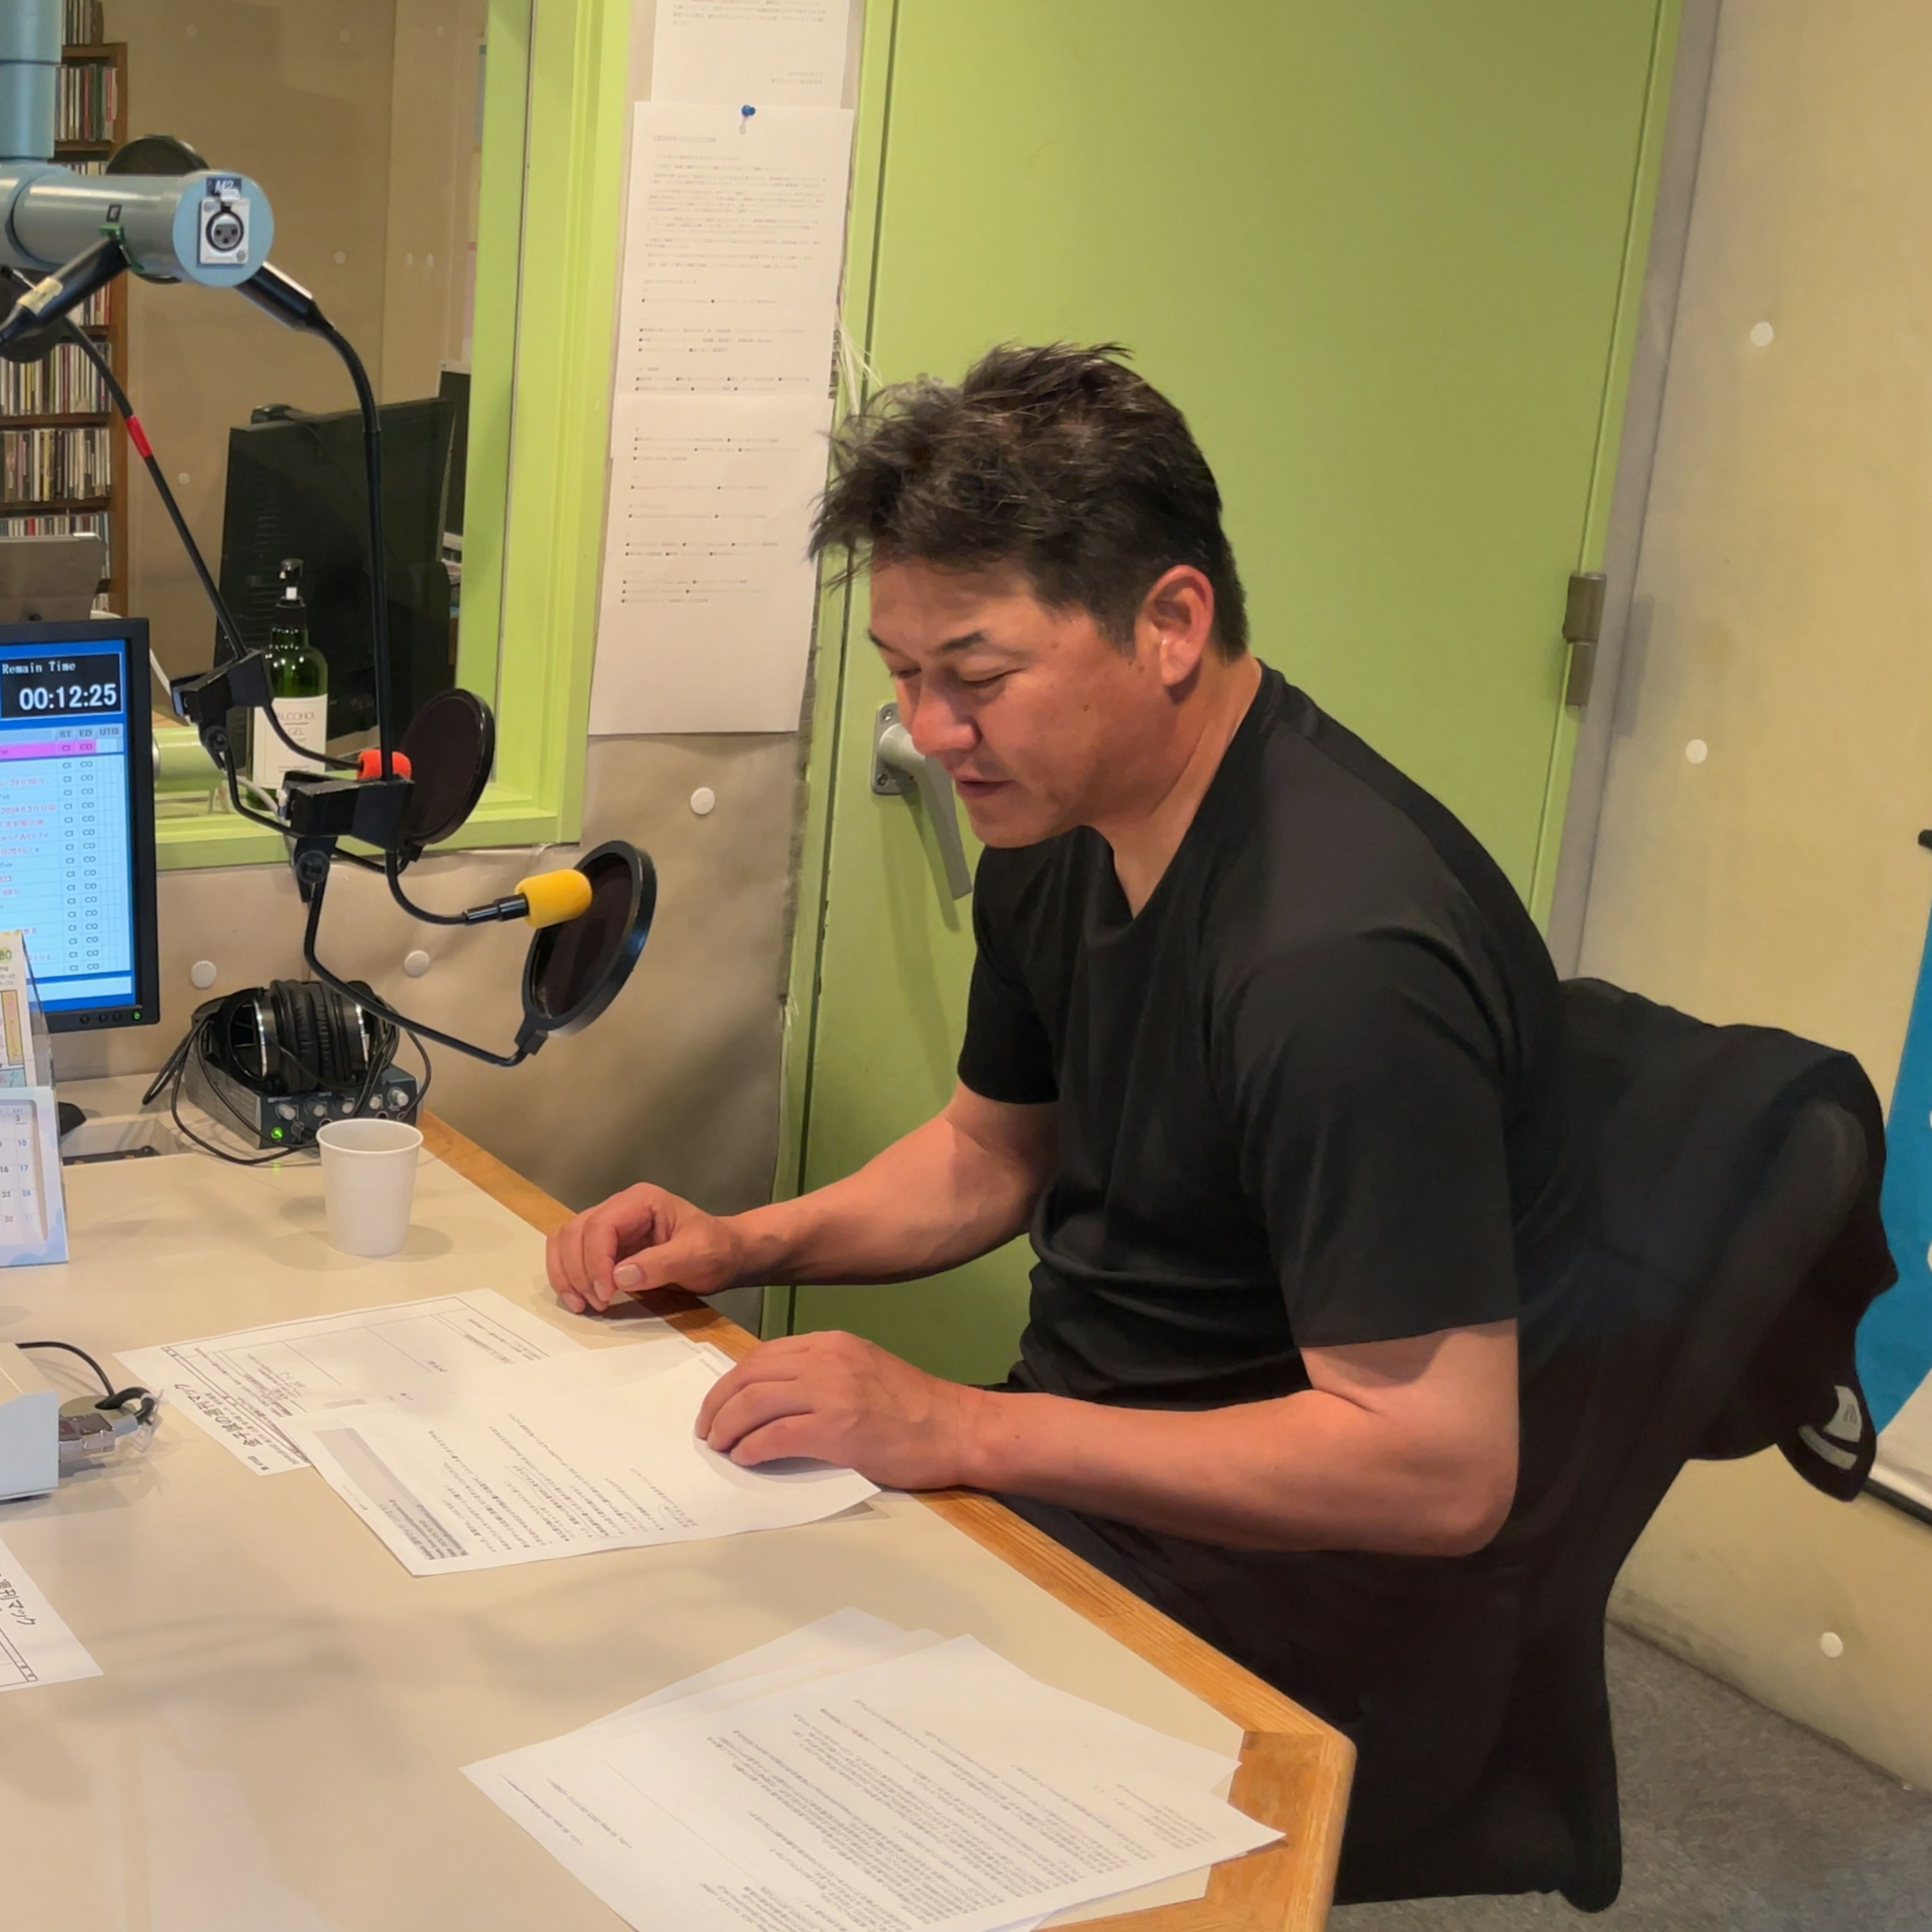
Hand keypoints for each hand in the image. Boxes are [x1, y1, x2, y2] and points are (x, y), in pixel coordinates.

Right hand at [545, 1183, 744, 1313]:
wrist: (726, 1255)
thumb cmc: (717, 1250)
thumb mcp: (699, 1256)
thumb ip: (662, 1264)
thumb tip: (619, 1277)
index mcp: (640, 1201)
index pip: (601, 1226)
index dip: (596, 1261)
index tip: (606, 1294)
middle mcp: (619, 1208)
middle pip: (575, 1231)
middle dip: (578, 1270)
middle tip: (596, 1303)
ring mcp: (610, 1226)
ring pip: (566, 1241)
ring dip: (566, 1274)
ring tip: (582, 1305)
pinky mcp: (606, 1247)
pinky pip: (572, 1255)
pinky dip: (568, 1276)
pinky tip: (579, 1299)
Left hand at [695, 1331, 986, 1490]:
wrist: (958, 1428)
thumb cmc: (915, 1407)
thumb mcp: (863, 1370)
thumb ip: (821, 1374)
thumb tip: (773, 1397)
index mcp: (831, 1343)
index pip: (762, 1355)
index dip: (729, 1382)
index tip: (717, 1405)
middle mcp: (826, 1359)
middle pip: (748, 1375)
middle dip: (717, 1404)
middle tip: (707, 1430)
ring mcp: (831, 1393)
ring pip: (753, 1403)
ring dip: (726, 1427)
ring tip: (719, 1447)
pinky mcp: (837, 1430)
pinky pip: (775, 1437)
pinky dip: (751, 1449)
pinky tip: (745, 1459)